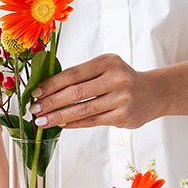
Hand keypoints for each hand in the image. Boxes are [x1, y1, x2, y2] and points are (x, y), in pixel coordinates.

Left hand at [30, 53, 158, 130]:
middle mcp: (116, 79)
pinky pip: (92, 121)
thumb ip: (82, 76)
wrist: (153, 93)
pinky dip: (74, 123)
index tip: (36, 93)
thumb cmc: (121, 79)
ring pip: (83, 109)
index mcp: (107, 62)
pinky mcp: (122, 116)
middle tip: (34, 109)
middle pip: (76, 92)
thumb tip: (46, 88)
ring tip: (42, 121)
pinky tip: (60, 124)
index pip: (73, 73)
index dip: (52, 84)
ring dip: (58, 116)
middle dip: (51, 102)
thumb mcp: (105, 68)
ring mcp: (121, 99)